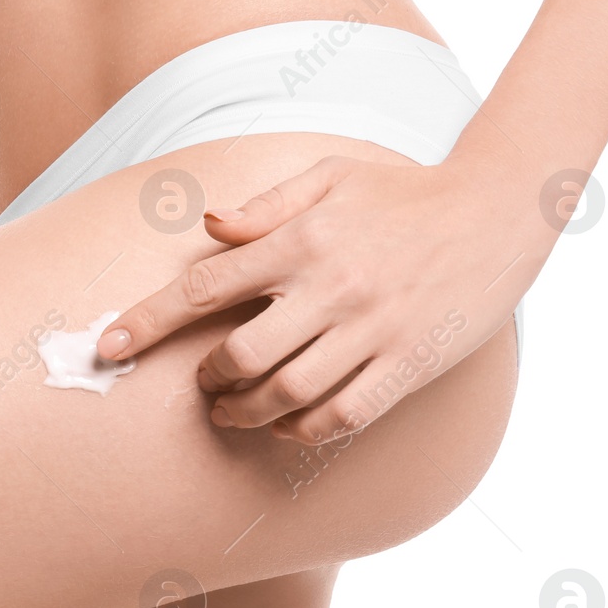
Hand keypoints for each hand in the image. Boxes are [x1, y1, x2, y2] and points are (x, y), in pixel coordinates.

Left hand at [97, 154, 545, 442]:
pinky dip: (303, 429)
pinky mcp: (407, 364)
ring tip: (232, 412)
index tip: (108, 346)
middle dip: (207, 380)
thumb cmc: (404, 193)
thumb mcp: (331, 178)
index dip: (147, 321)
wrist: (499, 209)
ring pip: (285, 395)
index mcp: (302, 240)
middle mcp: (330, 287)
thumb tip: (207, 224)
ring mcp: (371, 330)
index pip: (205, 287)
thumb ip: (265, 205)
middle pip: (239, 356)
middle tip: (204, 384)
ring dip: (245, 413)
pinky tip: (288, 424)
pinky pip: (342, 415)